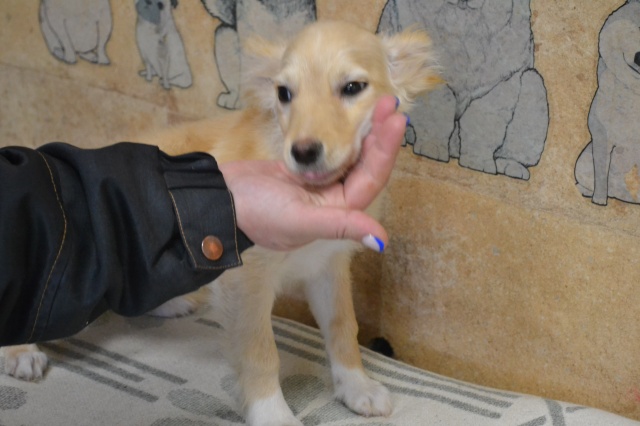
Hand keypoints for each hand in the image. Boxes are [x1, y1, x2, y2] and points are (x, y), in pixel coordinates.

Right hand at [219, 95, 405, 250]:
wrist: (218, 198)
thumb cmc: (257, 212)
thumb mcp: (300, 219)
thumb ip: (341, 226)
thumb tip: (381, 242)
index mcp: (338, 212)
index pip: (372, 179)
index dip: (385, 150)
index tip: (397, 119)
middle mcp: (334, 199)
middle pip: (365, 164)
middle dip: (378, 135)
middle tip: (389, 100)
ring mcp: (318, 182)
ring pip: (349, 153)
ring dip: (363, 131)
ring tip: (376, 102)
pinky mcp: (303, 168)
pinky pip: (329, 147)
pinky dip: (339, 131)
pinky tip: (347, 111)